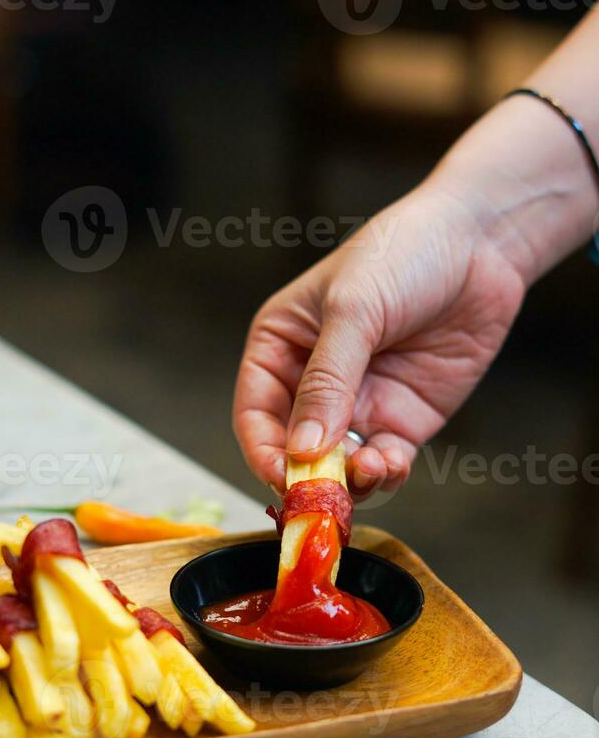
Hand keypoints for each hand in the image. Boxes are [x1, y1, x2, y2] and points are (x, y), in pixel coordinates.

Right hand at [233, 175, 526, 498]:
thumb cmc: (403, 252)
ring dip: (349, 480)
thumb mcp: (353, 309)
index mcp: (281, 347)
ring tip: (368, 469)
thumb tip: (303, 448)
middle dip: (308, 475)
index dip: (263, 450)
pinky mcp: (401, 419)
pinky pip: (382, 462)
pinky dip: (384, 473)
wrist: (482, 244)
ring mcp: (359, 403)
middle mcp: (313, 381)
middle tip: (325, 493)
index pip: (255, 413)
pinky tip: (391, 462)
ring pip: (338, 465)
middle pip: (293, 449)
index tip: (282, 477)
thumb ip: (326, 381)